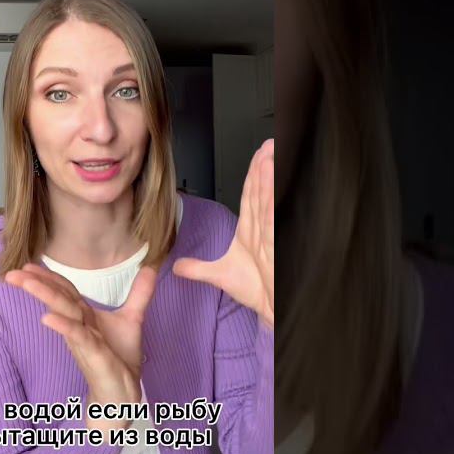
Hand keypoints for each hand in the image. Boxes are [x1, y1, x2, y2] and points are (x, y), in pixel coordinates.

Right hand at [4, 264, 156, 429]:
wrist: (123, 393)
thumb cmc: (119, 358)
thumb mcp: (132, 320)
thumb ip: (139, 294)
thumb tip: (150, 268)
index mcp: (85, 316)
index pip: (64, 291)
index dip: (48, 276)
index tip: (27, 263)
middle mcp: (80, 325)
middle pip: (58, 298)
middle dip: (36, 284)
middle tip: (12, 272)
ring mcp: (84, 339)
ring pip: (63, 313)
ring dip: (45, 296)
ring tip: (25, 282)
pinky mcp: (94, 354)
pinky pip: (78, 337)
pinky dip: (63, 326)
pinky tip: (47, 318)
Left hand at [174, 138, 274, 327]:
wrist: (270, 310)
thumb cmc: (257, 291)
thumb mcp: (221, 275)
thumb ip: (198, 268)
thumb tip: (176, 267)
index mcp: (252, 230)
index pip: (252, 196)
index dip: (254, 174)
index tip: (258, 154)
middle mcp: (263, 229)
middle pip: (263, 192)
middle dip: (266, 167)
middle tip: (269, 143)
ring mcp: (272, 237)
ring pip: (269, 202)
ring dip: (270, 178)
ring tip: (271, 153)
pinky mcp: (277, 247)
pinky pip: (274, 221)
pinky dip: (274, 202)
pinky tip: (274, 185)